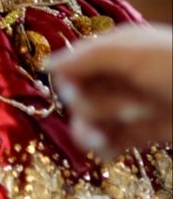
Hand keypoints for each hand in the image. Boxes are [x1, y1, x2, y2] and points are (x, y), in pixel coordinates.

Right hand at [47, 24, 172, 156]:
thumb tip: (48, 66)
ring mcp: (137, 104)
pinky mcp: (150, 132)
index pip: (76, 63)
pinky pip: (116, 140)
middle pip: (83, 93)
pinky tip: (103, 150)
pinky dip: (105, 147)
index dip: (67, 78)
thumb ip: (88, 58)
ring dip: (91, 129)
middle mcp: (124, 75)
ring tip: (98, 139)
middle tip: (108, 110)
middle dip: (86, 105)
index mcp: (118, 48)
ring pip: (97, 119)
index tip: (68, 89)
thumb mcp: (131, 52)